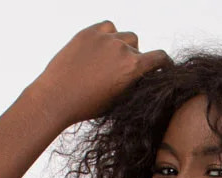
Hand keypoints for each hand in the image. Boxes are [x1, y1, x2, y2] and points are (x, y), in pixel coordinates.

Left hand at [34, 21, 170, 125]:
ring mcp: (105, 38)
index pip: (160, 57)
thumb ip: (132, 82)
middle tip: (121, 72)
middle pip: (138, 47)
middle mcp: (122, 48)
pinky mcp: (89, 32)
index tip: (163, 66)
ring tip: (110, 60)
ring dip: (122, 45)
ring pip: (124, 36)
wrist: (57, 97)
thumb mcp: (119, 99)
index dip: (164, 63)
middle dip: (134, 58)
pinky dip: (108, 35)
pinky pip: (108, 27)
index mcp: (133, 67)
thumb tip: (140, 74)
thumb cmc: (88, 105)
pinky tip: (101, 48)